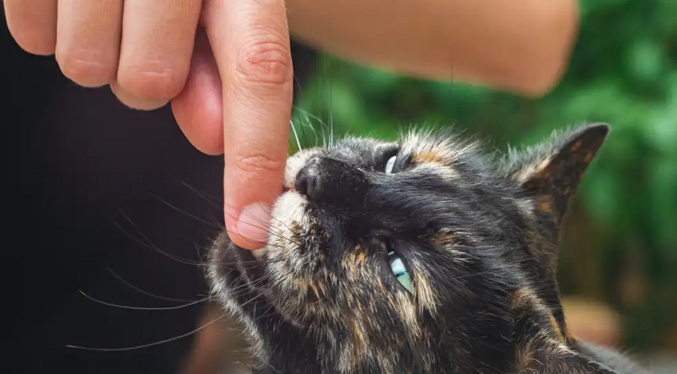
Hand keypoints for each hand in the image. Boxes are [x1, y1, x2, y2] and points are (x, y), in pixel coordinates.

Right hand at [4, 0, 292, 249]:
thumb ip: (222, 66)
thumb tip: (213, 136)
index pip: (260, 69)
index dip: (253, 157)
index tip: (250, 230)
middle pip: (149, 81)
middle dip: (148, 75)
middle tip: (147, 23)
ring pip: (86, 67)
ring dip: (98, 50)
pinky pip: (30, 36)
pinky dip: (47, 23)